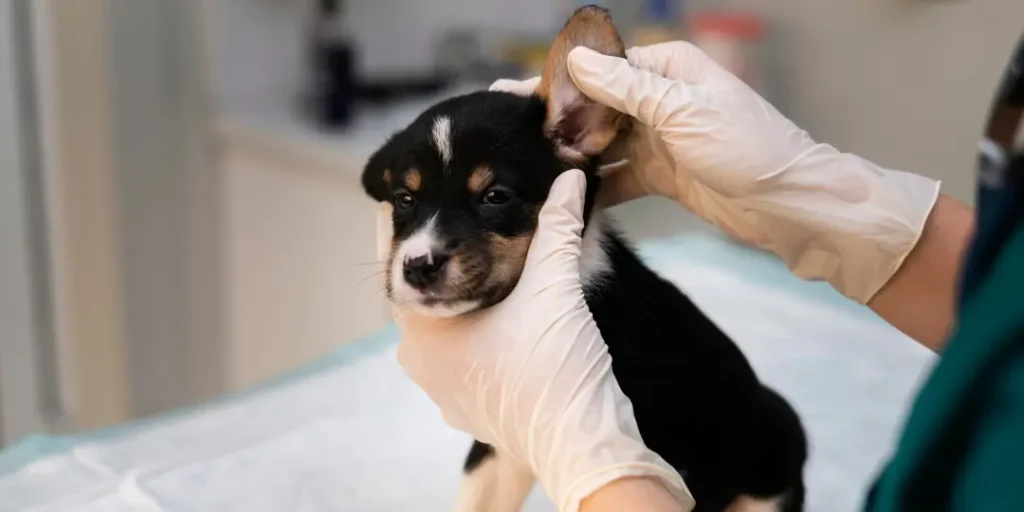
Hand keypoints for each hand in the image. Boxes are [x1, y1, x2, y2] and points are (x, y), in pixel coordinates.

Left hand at [381, 170, 692, 510]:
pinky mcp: (468, 409)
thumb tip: (569, 178)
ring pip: (445, 327)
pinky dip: (477, 330)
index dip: (406, 224)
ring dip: (463, 295)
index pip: (400, 266)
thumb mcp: (556, 286)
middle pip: (424, 296)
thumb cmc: (557, 367)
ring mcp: (442, 392)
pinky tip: (506, 313)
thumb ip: (558, 225)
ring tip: (487, 260)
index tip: (407, 190)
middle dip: (444, 259)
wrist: (581, 444)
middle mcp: (419, 365)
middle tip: (458, 217)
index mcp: (423, 332)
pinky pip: (462, 356)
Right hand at [492, 42, 939, 303]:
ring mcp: (662, 139)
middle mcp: (662, 99)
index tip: (516, 95)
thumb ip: (627, 89)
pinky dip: (595, 185)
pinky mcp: (663, 175)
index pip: (602, 67)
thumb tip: (576, 62)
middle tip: (511, 139)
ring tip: (531, 170)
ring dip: (573, 156)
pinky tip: (565, 197)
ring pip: (604, 142)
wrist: (792, 206)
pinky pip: (618, 176)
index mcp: (669, 69)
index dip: (559, 82)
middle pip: (597, 104)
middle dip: (559, 121)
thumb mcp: (684, 111)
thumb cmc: (750, 150)